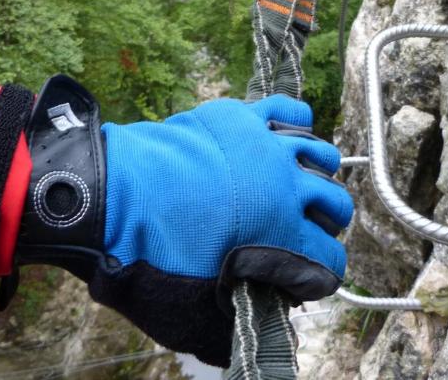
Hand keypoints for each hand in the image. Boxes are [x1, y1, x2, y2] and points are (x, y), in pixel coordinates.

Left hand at [9, 76, 352, 366]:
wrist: (112, 199)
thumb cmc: (149, 258)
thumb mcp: (191, 314)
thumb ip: (232, 328)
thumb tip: (252, 338)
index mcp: (282, 234)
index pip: (329, 260)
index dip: (318, 278)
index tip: (300, 283)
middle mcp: (286, 186)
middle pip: (335, 204)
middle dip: (327, 225)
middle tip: (303, 233)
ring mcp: (265, 148)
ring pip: (320, 154)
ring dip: (318, 175)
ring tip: (302, 185)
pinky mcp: (240, 119)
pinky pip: (284, 111)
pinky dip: (296, 119)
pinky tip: (293, 131)